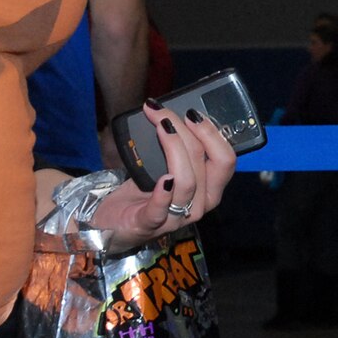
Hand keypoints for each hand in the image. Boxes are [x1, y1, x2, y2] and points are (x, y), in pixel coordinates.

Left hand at [91, 106, 235, 245]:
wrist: (112, 221)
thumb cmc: (143, 191)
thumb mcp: (165, 165)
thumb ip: (177, 146)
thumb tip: (173, 113)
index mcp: (209, 187)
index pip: (225, 159)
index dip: (212, 133)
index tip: (192, 112)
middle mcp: (200, 204)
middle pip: (204, 164)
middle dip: (185, 131)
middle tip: (162, 113)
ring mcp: (176, 218)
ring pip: (187, 181)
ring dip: (173, 148)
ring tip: (159, 126)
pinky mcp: (149, 224)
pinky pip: (161, 209)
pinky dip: (163, 192)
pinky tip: (163, 179)